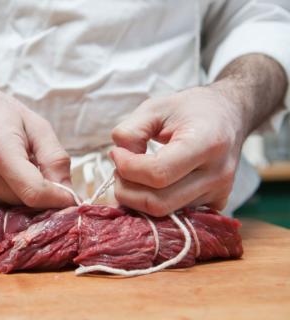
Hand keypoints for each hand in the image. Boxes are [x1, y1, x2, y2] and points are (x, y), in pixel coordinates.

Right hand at [0, 55, 73, 207]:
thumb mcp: (37, 126)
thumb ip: (56, 160)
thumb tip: (70, 196)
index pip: (34, 192)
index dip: (58, 200)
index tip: (71, 199)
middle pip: (22, 203)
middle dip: (39, 196)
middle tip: (39, 174)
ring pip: (6, 209)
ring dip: (19, 197)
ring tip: (14, 170)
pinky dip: (0, 198)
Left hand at [110, 83, 245, 215]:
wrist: (228, 115)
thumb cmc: (190, 108)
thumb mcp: (154, 107)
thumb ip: (130, 132)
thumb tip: (119, 158)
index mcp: (207, 143)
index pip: (158, 173)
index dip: (128, 167)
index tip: (117, 153)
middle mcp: (218, 174)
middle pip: (159, 202)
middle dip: (126, 189)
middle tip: (118, 168)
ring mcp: (219, 193)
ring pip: (164, 213)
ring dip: (136, 197)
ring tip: (131, 173)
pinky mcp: (216, 203)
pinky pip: (176, 216)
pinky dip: (152, 205)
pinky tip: (146, 186)